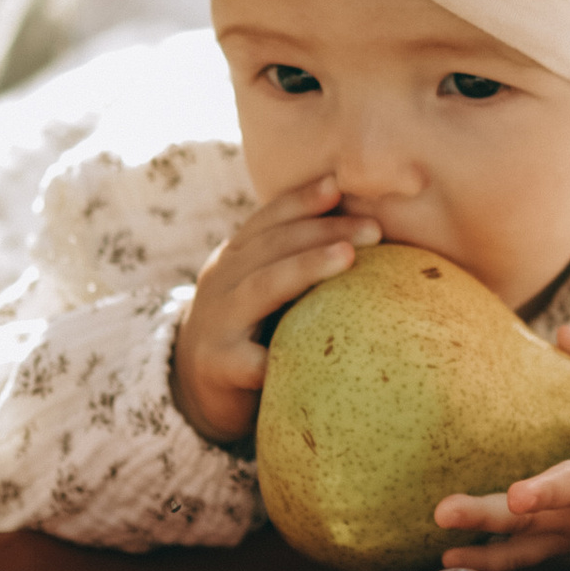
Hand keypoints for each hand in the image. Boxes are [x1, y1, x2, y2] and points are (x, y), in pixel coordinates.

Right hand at [173, 170, 379, 448]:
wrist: (195, 384)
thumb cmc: (252, 328)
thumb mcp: (265, 286)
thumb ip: (298, 261)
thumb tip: (374, 232)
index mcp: (236, 256)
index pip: (269, 220)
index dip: (301, 200)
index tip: (339, 186)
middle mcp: (223, 280)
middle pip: (273, 246)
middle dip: (324, 231)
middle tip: (374, 228)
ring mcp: (217, 321)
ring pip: (262, 287)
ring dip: (305, 266)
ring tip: (347, 257)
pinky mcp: (217, 363)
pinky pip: (247, 359)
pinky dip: (273, 354)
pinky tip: (308, 353)